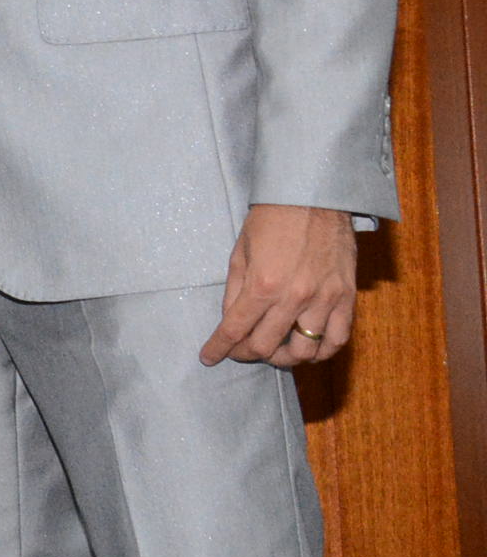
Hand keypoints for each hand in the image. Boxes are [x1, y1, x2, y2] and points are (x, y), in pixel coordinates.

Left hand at [201, 203, 358, 367]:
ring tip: (273, 352)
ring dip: (284, 359)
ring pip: (304, 351)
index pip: (235, 330)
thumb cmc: (271, 220)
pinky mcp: (346, 297)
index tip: (209, 357)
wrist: (313, 198)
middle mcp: (294, 297)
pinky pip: (338, 339)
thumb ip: (235, 291)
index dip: (219, 348)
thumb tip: (231, 320)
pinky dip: (321, 352)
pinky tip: (308, 350)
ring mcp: (323, 299)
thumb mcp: (240, 252)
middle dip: (246, 353)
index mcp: (262, 284)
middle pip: (266, 346)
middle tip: (240, 350)